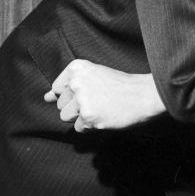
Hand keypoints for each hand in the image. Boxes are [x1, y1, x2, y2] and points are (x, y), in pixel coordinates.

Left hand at [44, 60, 165, 131]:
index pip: (57, 89)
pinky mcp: (89, 116)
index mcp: (77, 68)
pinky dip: (92, 126)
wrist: (146, 95)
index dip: (73, 94)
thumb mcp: (95, 77)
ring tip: (102, 108)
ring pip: (66, 117)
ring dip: (82, 117)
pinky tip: (106, 116)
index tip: (90, 91)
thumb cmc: (122, 86)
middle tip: (100, 100)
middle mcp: (77, 82)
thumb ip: (67, 86)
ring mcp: (82, 100)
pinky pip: (79, 128)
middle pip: (61, 104)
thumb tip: (46, 98)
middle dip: (77, 107)